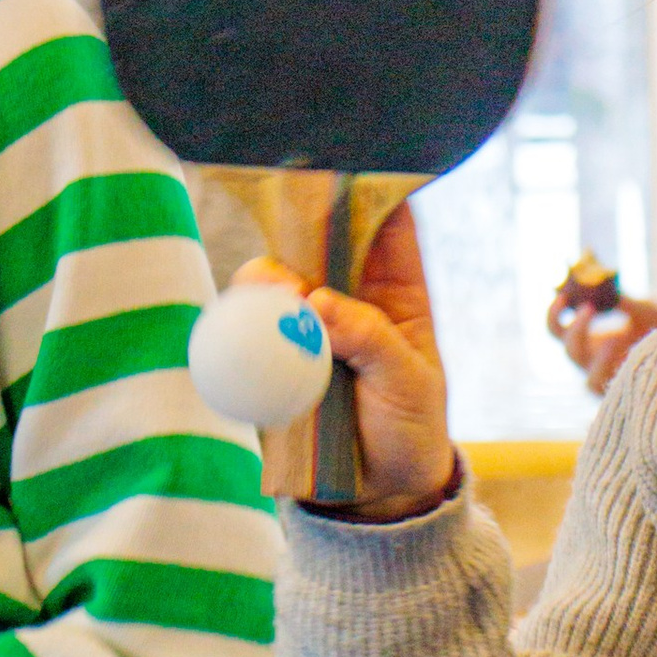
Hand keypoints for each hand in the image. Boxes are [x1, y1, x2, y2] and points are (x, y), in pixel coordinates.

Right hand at [247, 210, 454, 520]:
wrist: (378, 493)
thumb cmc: (411, 427)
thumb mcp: (409, 383)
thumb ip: (371, 340)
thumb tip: (318, 304)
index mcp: (397, 287)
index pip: (384, 219)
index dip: (368, 184)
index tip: (342, 163)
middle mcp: (349, 294)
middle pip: (319, 237)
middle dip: (300, 224)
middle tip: (295, 240)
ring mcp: (308, 323)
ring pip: (279, 277)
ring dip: (270, 276)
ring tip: (273, 294)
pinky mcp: (275, 354)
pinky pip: (252, 323)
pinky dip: (245, 313)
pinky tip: (246, 313)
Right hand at [545, 279, 656, 397]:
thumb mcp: (645, 309)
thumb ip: (620, 300)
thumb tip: (594, 283)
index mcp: (595, 341)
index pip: (559, 331)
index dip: (555, 315)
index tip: (564, 296)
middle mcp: (598, 365)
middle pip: (571, 354)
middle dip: (575, 332)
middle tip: (590, 309)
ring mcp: (614, 384)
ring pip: (589, 382)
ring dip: (598, 361)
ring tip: (614, 339)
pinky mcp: (631, 400)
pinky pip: (618, 395)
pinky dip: (620, 378)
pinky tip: (632, 357)